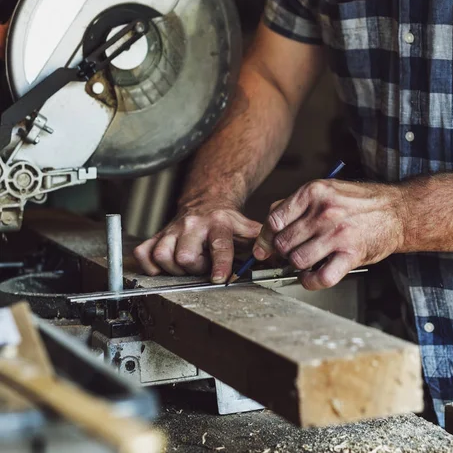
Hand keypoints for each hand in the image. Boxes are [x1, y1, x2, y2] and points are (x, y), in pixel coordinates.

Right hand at [133, 204, 261, 282]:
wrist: (207, 201)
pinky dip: (150, 265)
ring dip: (174, 268)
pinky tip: (165, 266)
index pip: (219, 244)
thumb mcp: (247, 228)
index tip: (220, 278)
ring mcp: (172, 229)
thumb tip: (281, 258)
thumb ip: (263, 243)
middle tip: (203, 266)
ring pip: (162, 256)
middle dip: (195, 268)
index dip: (219, 263)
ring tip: (188, 265)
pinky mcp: (157, 234)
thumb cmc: (227, 222)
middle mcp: (193, 225)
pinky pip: (144, 254)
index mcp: (219, 223)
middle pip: (184, 256)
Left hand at [253, 180, 403, 289]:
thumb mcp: (326, 190)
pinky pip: (320, 277)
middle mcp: (324, 211)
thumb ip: (296, 205)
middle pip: (283, 243)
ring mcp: (338, 233)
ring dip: (296, 267)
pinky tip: (312, 277)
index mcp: (313, 192)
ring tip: (304, 263)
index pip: (273, 220)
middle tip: (290, 254)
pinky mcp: (351, 254)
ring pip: (297, 260)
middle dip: (282, 253)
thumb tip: (268, 228)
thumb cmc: (359, 202)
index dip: (265, 237)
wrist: (397, 211)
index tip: (266, 246)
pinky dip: (311, 282)